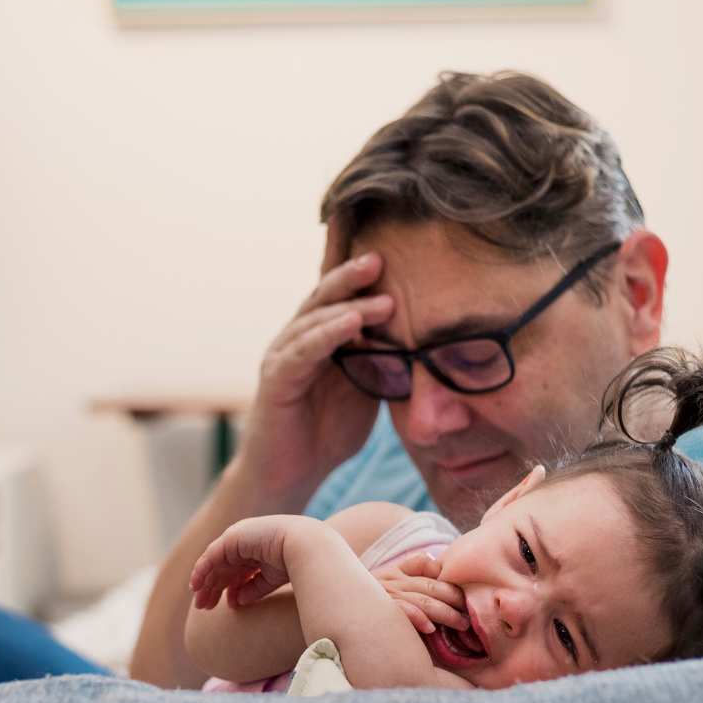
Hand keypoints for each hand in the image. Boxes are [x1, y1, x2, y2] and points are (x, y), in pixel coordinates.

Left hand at [189, 515, 310, 610]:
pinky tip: (196, 586)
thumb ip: (254, 588)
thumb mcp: (272, 578)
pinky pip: (211, 556)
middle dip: (214, 588)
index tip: (226, 606)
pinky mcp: (231, 538)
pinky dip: (202, 571)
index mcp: (260, 549)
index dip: (230, 587)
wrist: (305, 546)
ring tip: (200, 603)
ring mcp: (239, 538)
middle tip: (204, 607)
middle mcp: (247, 542)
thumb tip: (237, 601)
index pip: (239, 569)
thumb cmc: (298, 563)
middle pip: (224, 567)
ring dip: (205, 583)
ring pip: (215, 563)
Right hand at [236, 216, 394, 500]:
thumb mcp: (367, 389)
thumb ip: (384, 360)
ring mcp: (284, 354)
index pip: (339, 291)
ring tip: (383, 294)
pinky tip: (352, 324)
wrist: (292, 475)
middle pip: (325, 293)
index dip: (352, 260)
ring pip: (316, 316)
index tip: (378, 228)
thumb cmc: (328, 431)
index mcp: (322, 335)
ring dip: (349, 303)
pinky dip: (328, 334)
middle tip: (385, 255)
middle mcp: (299, 336)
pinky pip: (304, 351)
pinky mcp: (276, 379)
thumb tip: (425, 338)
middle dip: (354, 271)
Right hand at [373, 554, 469, 635]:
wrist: (329, 610)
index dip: (452, 583)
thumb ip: (410, 566)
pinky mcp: (379, 612)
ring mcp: (386, 596)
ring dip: (446, 613)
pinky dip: (417, 618)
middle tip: (473, 614)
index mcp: (397, 573)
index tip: (469, 596)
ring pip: (423, 601)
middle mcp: (393, 582)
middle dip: (455, 599)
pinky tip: (431, 629)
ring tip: (462, 624)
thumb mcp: (386, 577)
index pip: (430, 570)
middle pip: (431, 586)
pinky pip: (401, 611)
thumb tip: (434, 559)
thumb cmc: (367, 599)